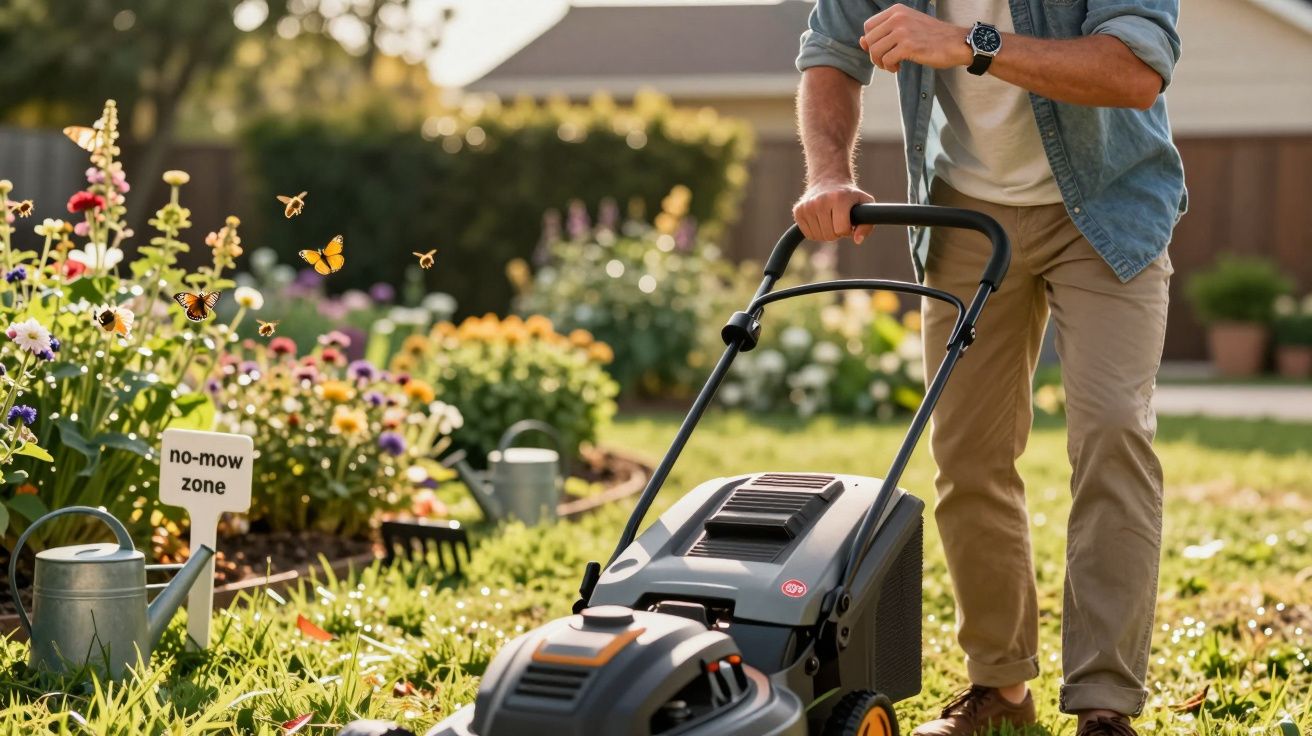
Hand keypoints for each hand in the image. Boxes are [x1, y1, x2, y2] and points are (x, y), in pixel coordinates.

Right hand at [793, 180, 875, 243]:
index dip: (847, 230)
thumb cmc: (849, 195)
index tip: (849, 221)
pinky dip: (816, 232)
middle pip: (830, 235)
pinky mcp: (798, 211)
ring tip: (830, 220)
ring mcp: (807, 206)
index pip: (842, 230)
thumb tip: (857, 240)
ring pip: (818, 237)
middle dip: (837, 232)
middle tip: (839, 220)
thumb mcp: (865, 203)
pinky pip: (808, 234)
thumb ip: (866, 224)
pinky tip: (820, 220)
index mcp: (839, 198)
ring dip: (826, 233)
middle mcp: (820, 201)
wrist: (828, 179)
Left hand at [859, 5, 973, 72]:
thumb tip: (861, 42)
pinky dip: (890, 67)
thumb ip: (885, 32)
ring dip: (881, 63)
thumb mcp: (908, 27)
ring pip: (875, 51)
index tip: (881, 49)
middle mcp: (898, 18)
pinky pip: (886, 60)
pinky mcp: (908, 46)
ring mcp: (902, 31)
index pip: (868, 26)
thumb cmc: (932, 37)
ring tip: (892, 65)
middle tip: (886, 61)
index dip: (870, 41)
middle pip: (869, 39)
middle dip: (874, 54)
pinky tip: (898, 68)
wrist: (956, 43)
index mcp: (897, 11)